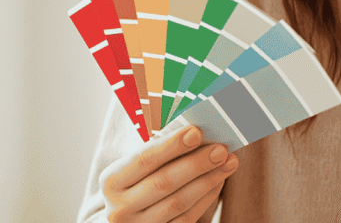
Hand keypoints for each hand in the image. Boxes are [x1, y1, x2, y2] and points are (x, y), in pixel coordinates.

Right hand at [99, 125, 237, 221]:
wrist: (128, 218)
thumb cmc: (136, 181)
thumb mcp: (135, 164)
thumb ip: (157, 145)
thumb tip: (193, 126)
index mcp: (111, 182)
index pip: (144, 159)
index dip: (171, 145)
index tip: (197, 132)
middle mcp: (119, 208)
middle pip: (164, 182)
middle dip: (196, 164)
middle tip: (221, 148)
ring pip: (179, 202)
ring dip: (208, 180)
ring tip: (229, 161)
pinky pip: (187, 218)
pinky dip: (206, 198)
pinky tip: (219, 180)